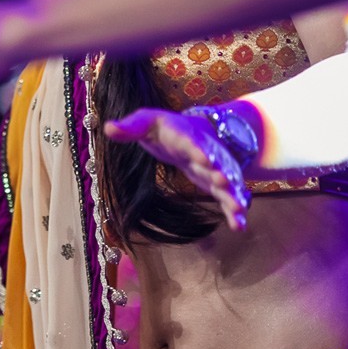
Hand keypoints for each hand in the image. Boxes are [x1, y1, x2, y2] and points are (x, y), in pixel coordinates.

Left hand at [105, 110, 250, 231]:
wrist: (202, 131)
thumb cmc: (169, 129)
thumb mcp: (148, 122)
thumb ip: (130, 127)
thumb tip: (107, 127)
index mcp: (187, 137)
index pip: (192, 143)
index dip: (198, 150)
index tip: (204, 157)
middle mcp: (207, 153)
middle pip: (216, 162)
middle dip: (221, 172)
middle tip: (225, 181)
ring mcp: (216, 170)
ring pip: (228, 182)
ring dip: (233, 194)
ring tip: (240, 208)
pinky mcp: (219, 185)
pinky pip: (229, 198)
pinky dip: (234, 211)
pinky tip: (239, 226)